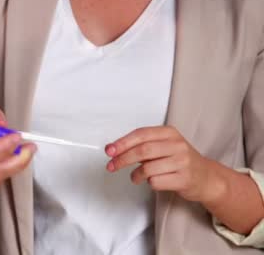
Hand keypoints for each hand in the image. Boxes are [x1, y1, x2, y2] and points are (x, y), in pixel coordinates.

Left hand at [105, 126, 223, 202]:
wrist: (206, 177)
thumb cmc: (179, 160)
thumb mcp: (163, 146)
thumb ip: (140, 146)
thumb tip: (113, 149)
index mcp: (169, 133)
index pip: (141, 134)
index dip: (122, 143)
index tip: (109, 151)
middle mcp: (177, 145)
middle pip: (142, 151)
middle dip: (122, 159)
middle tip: (111, 166)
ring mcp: (182, 162)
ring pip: (148, 168)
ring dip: (135, 175)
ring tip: (135, 177)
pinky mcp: (184, 179)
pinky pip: (156, 182)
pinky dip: (150, 183)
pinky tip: (154, 181)